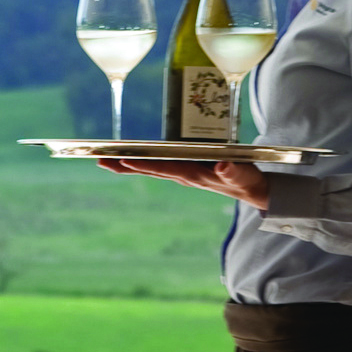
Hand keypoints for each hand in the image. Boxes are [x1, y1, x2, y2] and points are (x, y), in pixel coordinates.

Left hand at [96, 156, 270, 208]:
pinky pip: (158, 166)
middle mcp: (184, 175)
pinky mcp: (185, 171)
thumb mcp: (244, 176)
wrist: (253, 191)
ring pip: (150, 168)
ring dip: (127, 164)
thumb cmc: (247, 181)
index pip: (164, 168)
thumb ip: (234, 171)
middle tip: (99, 160)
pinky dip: (141, 162)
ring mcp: (183, 174)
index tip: (124, 160)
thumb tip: (222, 165)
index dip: (144, 164)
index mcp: (194, 175)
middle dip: (124, 165)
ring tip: (104, 160)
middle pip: (149, 169)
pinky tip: (128, 160)